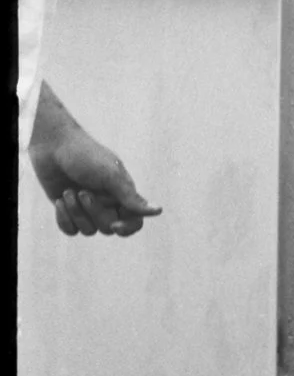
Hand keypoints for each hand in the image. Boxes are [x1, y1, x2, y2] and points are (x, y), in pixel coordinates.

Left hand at [28, 117, 157, 235]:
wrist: (52, 145)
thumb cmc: (85, 156)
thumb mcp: (110, 176)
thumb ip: (132, 197)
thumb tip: (158, 211)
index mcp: (123, 195)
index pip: (134, 222)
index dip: (127, 228)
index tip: (115, 225)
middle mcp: (107, 204)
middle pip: (108, 228)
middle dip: (94, 212)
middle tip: (82, 192)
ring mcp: (87, 209)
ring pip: (89, 230)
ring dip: (76, 213)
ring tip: (67, 192)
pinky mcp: (69, 210)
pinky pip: (71, 230)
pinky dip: (64, 218)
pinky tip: (59, 201)